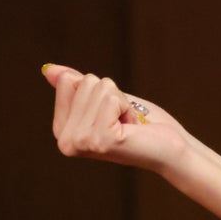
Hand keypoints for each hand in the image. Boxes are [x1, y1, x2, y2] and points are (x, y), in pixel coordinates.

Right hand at [41, 62, 189, 174]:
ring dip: (123, 103)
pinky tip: (133, 129)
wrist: (172, 150)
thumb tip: (49, 69)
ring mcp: (81, 142)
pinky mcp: (100, 140)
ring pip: (101, 88)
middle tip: (124, 121)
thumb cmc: (144, 125)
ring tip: (129, 125)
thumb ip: (78, 87)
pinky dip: (129, 109)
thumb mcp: (107, 101)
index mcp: (61, 131)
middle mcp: (65, 141)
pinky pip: (113, 100)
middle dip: (113, 96)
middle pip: (86, 82)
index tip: (112, 113)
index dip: (100, 91)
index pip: (69, 81)